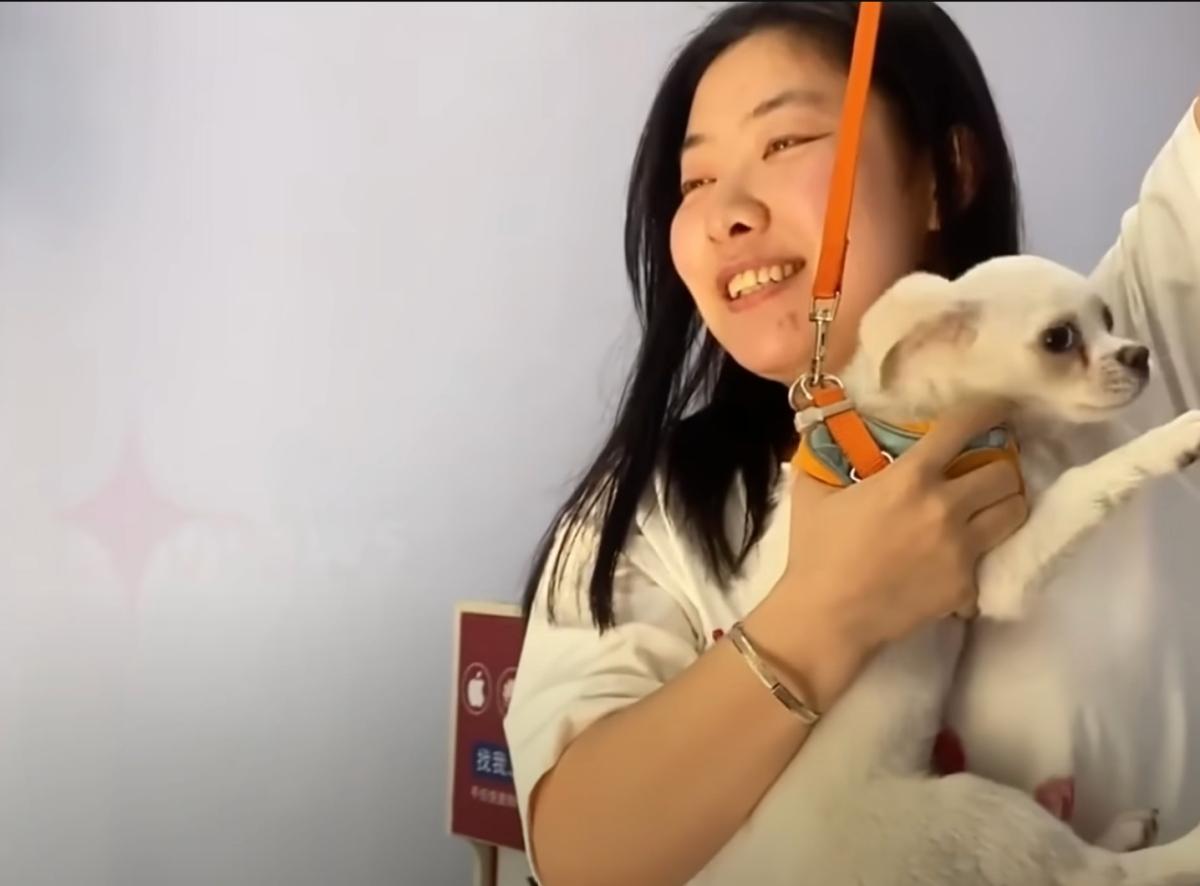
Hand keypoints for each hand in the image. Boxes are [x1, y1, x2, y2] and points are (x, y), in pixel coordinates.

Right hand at [777, 398, 1027, 657]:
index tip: (997, 407)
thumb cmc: (816, 552)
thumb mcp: (813, 494)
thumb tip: (826, 430)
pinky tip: (958, 554)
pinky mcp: (966, 585)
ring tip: (988, 506)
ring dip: (1005, 503)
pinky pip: (990, 558)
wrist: (827, 617)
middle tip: (987, 469)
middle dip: (1001, 467)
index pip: (964, 428)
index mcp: (909, 478)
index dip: (988, 410)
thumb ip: (828, 457)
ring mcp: (961, 550)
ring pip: (1014, 513)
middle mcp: (945, 508)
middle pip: (1006, 474)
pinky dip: (979, 552)